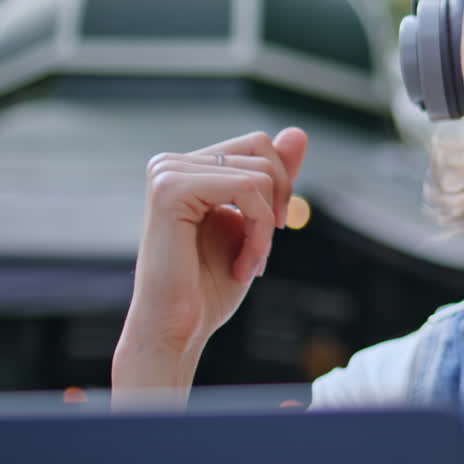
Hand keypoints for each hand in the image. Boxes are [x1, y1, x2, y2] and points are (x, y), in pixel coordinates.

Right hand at [122, 127, 307, 354]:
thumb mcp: (256, 223)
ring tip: (247, 264)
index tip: (267, 235)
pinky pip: (247, 188)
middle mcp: (171, 164)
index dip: (278, 191)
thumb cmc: (210, 286)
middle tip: (259, 252)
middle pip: (261, 150)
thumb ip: (274, 178)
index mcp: (188, 169)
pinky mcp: (170, 190)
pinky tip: (243, 265)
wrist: (179, 331)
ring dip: (265, 229)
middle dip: (275, 204)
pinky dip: (258, 231)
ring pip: (259, 174)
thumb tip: (297, 132)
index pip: (258, 146)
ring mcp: (166, 173)